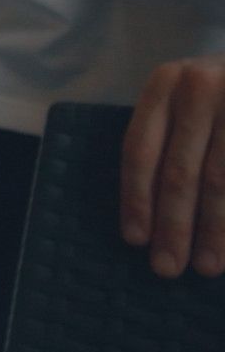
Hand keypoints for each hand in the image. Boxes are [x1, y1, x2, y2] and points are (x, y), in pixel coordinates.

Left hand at [118, 54, 224, 278]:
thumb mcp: (186, 98)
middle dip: (174, 226)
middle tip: (166, 268)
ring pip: (221, 181)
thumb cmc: (219, 93)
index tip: (134, 239)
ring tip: (206, 266)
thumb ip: (169, 140)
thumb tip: (149, 217)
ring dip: (214, 230)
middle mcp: (200, 88)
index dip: (136, 198)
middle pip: (179, 172)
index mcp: (165, 84)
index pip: (140, 149)